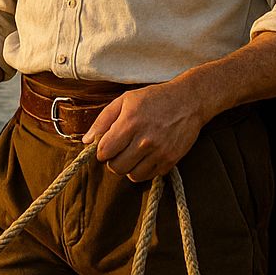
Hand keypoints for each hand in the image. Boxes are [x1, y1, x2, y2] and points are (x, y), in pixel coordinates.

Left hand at [83, 77, 206, 182]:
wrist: (188, 101)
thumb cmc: (153, 98)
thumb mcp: (124, 100)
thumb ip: (102, 121)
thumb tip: (86, 141)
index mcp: (129, 123)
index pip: (104, 152)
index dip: (101, 151)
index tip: (106, 146)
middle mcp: (144, 140)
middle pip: (116, 167)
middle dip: (112, 161)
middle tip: (117, 152)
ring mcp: (159, 152)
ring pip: (132, 175)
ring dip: (127, 168)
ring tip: (131, 155)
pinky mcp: (171, 160)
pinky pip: (149, 176)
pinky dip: (143, 169)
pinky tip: (145, 156)